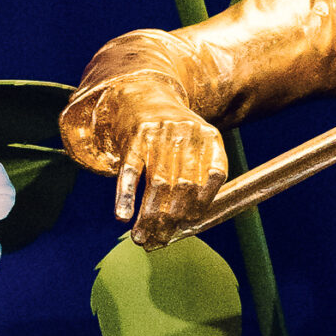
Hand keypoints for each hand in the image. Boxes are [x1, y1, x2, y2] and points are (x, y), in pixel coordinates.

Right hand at [110, 93, 228, 244]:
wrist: (144, 96)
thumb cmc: (174, 135)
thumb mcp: (197, 146)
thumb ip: (200, 178)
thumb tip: (186, 225)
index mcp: (210, 137)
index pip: (213, 176)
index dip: (200, 204)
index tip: (186, 225)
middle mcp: (186, 133)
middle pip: (182, 185)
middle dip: (170, 217)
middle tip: (159, 240)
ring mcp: (159, 134)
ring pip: (157, 182)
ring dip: (149, 215)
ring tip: (141, 237)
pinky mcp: (134, 136)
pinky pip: (130, 170)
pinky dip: (125, 195)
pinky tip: (122, 215)